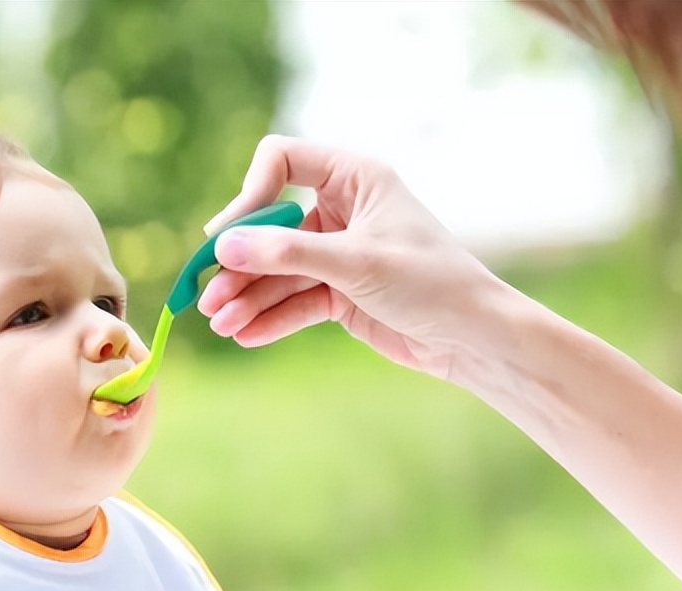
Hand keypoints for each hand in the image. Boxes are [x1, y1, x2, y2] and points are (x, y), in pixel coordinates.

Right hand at [198, 135, 505, 381]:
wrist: (473, 337)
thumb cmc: (431, 282)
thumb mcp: (356, 263)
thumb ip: (289, 255)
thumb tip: (224, 248)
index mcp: (354, 177)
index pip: (280, 162)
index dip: (250, 196)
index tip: (229, 239)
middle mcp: (342, 208)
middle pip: (270, 226)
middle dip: (240, 264)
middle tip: (208, 298)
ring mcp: (338, 252)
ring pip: (278, 270)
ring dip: (249, 297)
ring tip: (222, 325)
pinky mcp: (340, 292)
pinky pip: (295, 301)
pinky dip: (271, 318)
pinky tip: (245, 336)